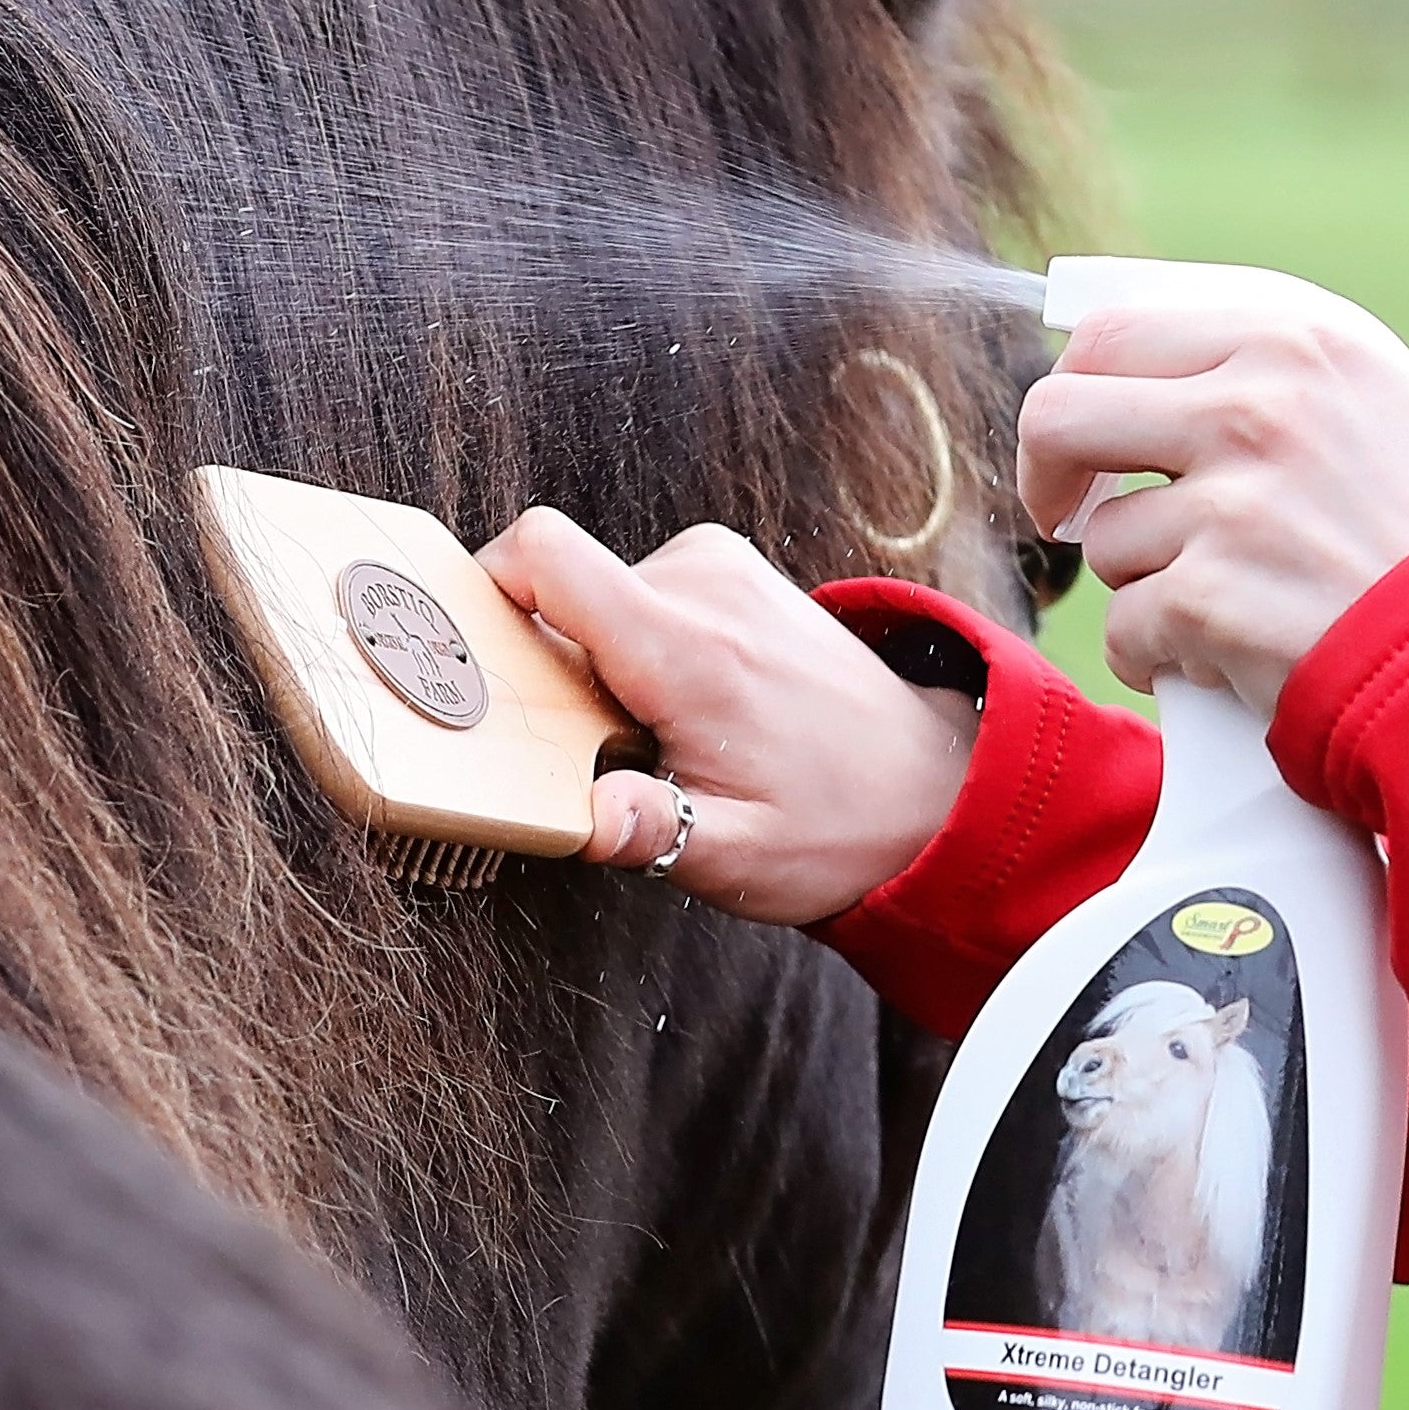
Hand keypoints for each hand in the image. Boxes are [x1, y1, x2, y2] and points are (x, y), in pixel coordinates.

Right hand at [474, 510, 980, 925]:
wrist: (934, 786)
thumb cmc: (837, 824)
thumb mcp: (735, 855)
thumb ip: (650, 831)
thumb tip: (584, 818)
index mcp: (685, 645)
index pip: (541, 554)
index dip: (481, 592)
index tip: (475, 662)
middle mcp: (701, 582)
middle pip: (558, 589)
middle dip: (550, 666)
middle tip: (595, 745)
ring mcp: (722, 566)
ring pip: (599, 594)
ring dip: (599, 660)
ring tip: (654, 733)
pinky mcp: (733, 568)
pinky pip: (639, 590)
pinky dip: (636, 644)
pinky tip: (682, 707)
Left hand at [1015, 300, 1408, 708]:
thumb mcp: (1364, 395)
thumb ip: (1254, 356)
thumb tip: (1108, 345)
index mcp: (1292, 340)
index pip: (1115, 332)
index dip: (1079, 387)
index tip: (1087, 439)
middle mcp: (1258, 408)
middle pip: (1059, 414)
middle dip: (1049, 474)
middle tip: (1069, 513)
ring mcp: (1232, 506)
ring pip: (1105, 538)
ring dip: (1147, 581)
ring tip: (1230, 597)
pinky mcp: (1211, 600)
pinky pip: (1127, 627)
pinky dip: (1163, 655)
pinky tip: (1228, 656)